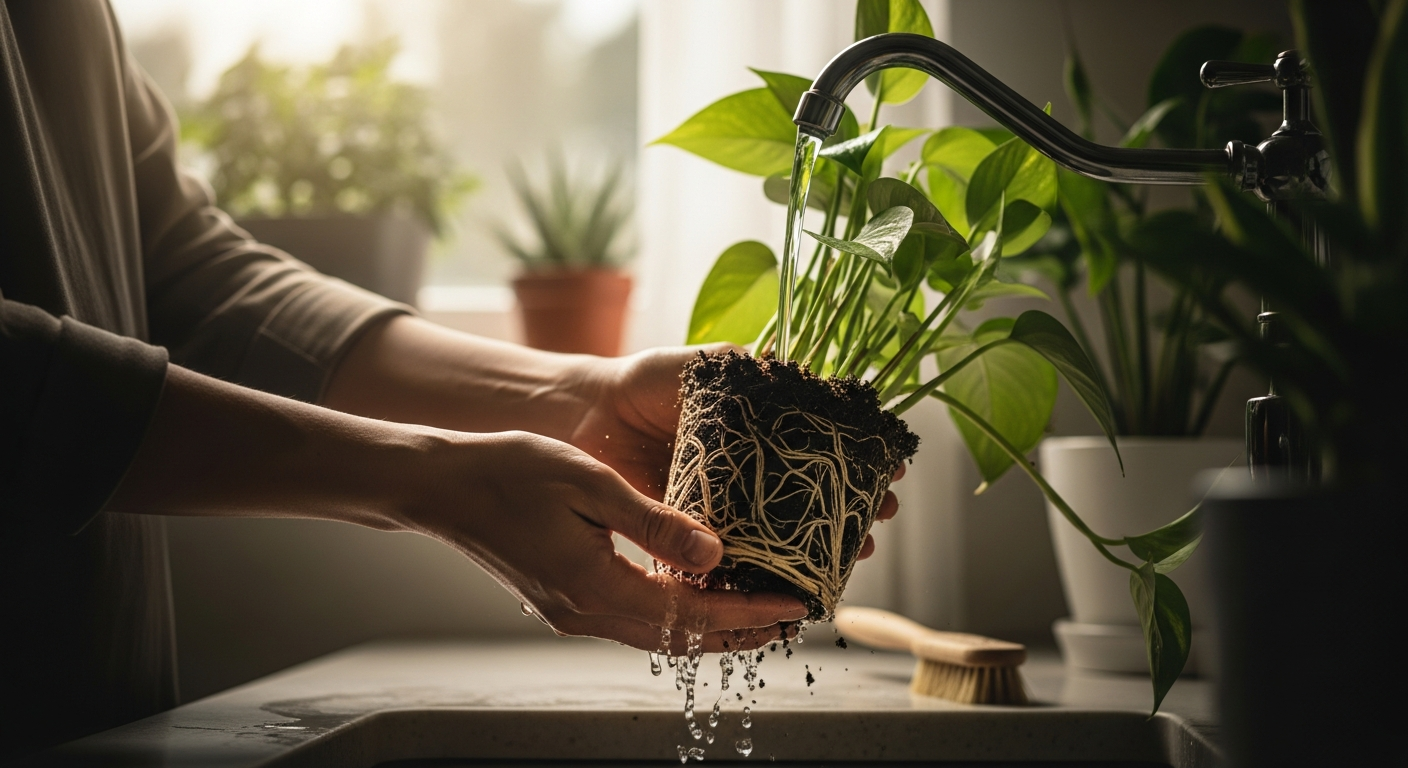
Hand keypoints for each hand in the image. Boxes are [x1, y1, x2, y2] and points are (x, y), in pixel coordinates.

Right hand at [404, 429, 807, 652]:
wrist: (440, 486)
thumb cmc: (510, 471)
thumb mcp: (591, 485)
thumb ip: (656, 522)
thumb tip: (716, 552)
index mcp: (596, 588)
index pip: (692, 616)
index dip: (748, 612)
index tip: (795, 603)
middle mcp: (585, 613)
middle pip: (679, 640)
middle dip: (739, 630)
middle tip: (791, 616)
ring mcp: (570, 612)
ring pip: (657, 634)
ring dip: (709, 625)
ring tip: (756, 609)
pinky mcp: (563, 600)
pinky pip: (633, 618)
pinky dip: (674, 613)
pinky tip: (695, 590)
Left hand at [567, 345, 904, 559]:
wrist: (586, 418)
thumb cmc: (644, 384)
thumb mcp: (706, 367)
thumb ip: (749, 369)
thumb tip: (803, 375)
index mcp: (762, 429)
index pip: (826, 445)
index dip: (862, 458)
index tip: (892, 468)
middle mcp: (752, 471)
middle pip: (817, 494)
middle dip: (855, 506)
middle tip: (882, 516)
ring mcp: (728, 506)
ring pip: (786, 531)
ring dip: (824, 544)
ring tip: (856, 551)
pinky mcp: (697, 534)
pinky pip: (738, 556)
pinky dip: (768, 569)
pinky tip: (796, 577)